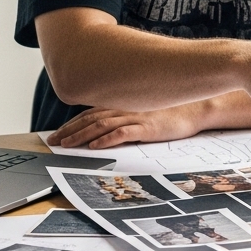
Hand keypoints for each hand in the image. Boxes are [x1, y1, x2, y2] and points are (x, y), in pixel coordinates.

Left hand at [47, 104, 204, 149]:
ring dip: (82, 135)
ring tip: (67, 145)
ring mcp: (136, 116)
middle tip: (53, 142)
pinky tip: (96, 146)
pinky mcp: (147, 127)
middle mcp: (126, 108)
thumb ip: (127, 115)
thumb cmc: (171, 111)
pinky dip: (107, 139)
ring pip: (102, 125)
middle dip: (70, 130)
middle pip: (91, 118)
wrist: (197, 108)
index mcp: (124, 104)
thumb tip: (108, 127)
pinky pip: (123, 132)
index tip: (58, 134)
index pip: (91, 113)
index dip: (72, 123)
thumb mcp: (144, 111)